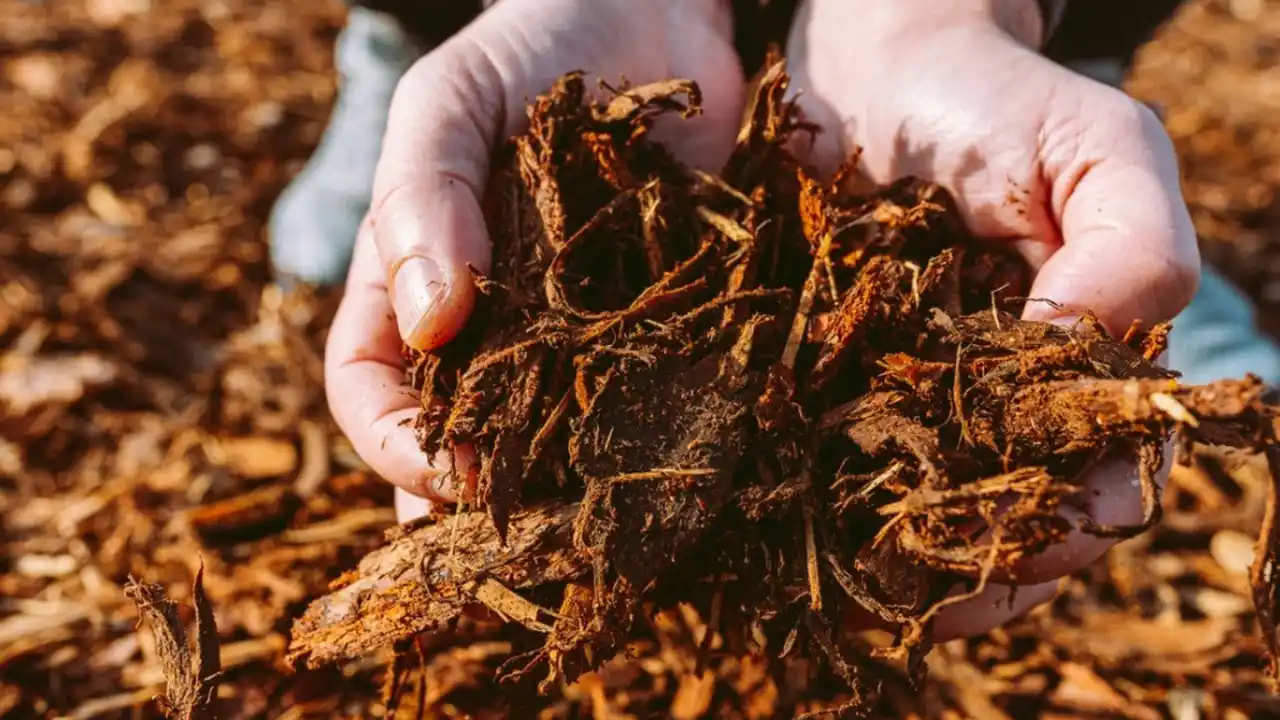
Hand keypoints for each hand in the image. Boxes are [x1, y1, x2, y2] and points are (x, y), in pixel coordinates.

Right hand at [324, 0, 744, 521]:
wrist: (650, 12)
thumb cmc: (528, 49)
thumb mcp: (450, 102)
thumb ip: (422, 195)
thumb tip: (428, 324)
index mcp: (408, 286)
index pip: (370, 391)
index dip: (395, 444)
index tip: (449, 470)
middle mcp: (487, 328)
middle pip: (461, 441)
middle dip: (483, 500)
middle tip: (529, 541)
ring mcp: (574, 335)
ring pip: (554, 441)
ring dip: (568, 492)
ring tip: (601, 533)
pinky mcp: (659, 325)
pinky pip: (648, 397)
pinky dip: (656, 440)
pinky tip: (682, 473)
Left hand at [787, 0, 1199, 637]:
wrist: (871, 63)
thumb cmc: (994, 100)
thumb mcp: (1096, 150)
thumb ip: (1129, 253)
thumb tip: (1080, 369)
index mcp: (1078, 366)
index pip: (1103, 474)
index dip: (1080, 521)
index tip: (1042, 541)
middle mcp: (1001, 401)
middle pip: (1012, 518)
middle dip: (987, 564)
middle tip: (937, 595)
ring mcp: (912, 401)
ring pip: (922, 513)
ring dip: (905, 564)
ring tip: (869, 593)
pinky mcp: (829, 386)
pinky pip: (833, 466)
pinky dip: (826, 510)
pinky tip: (804, 541)